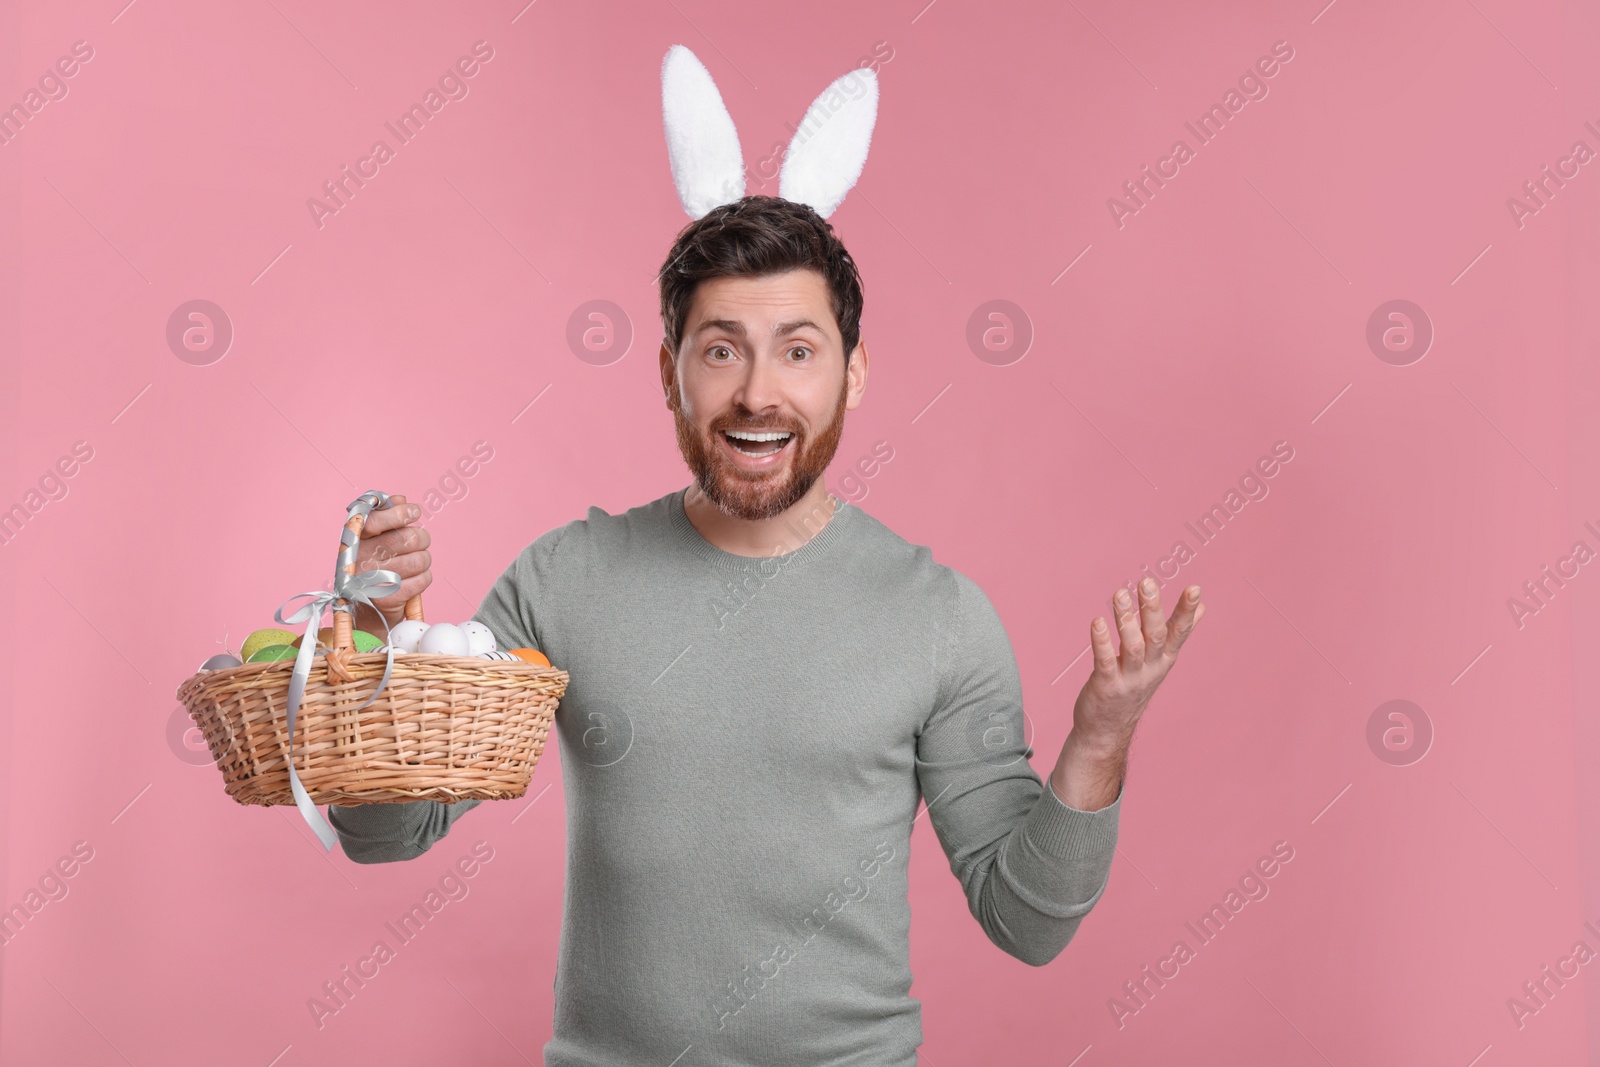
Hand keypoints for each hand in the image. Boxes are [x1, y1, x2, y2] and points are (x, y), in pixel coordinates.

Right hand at [350, 494, 431, 633]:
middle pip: (407, 539)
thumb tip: (400, 499)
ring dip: (424, 560)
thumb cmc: (373, 566)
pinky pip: (423, 580)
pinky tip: (413, 579)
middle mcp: (360, 558)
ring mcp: (372, 580)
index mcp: (354, 540)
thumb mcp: (372, 539)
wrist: (366, 608)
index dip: (399, 513)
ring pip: (420, 559)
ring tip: (415, 562)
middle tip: (421, 542)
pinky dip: (424, 578)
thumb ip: (385, 516)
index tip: (414, 511)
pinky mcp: (387, 599)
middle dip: (422, 538)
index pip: (376, 520)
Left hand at [1050, 581, 1204, 810]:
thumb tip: (1203, 607)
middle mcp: (1150, 668)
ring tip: (1120, 593)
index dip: (1187, 612)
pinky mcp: (1106, 686)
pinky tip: (1097, 622)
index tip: (1195, 589)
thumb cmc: (1133, 687)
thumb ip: (1177, 632)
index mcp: (1164, 659)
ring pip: (1132, 646)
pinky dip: (1102, 642)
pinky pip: (1105, 662)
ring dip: (1126, 619)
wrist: (1108, 730)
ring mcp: (1129, 678)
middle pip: (1155, 636)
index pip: (1179, 632)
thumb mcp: (1160, 660)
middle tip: (1147, 582)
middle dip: (1152, 610)